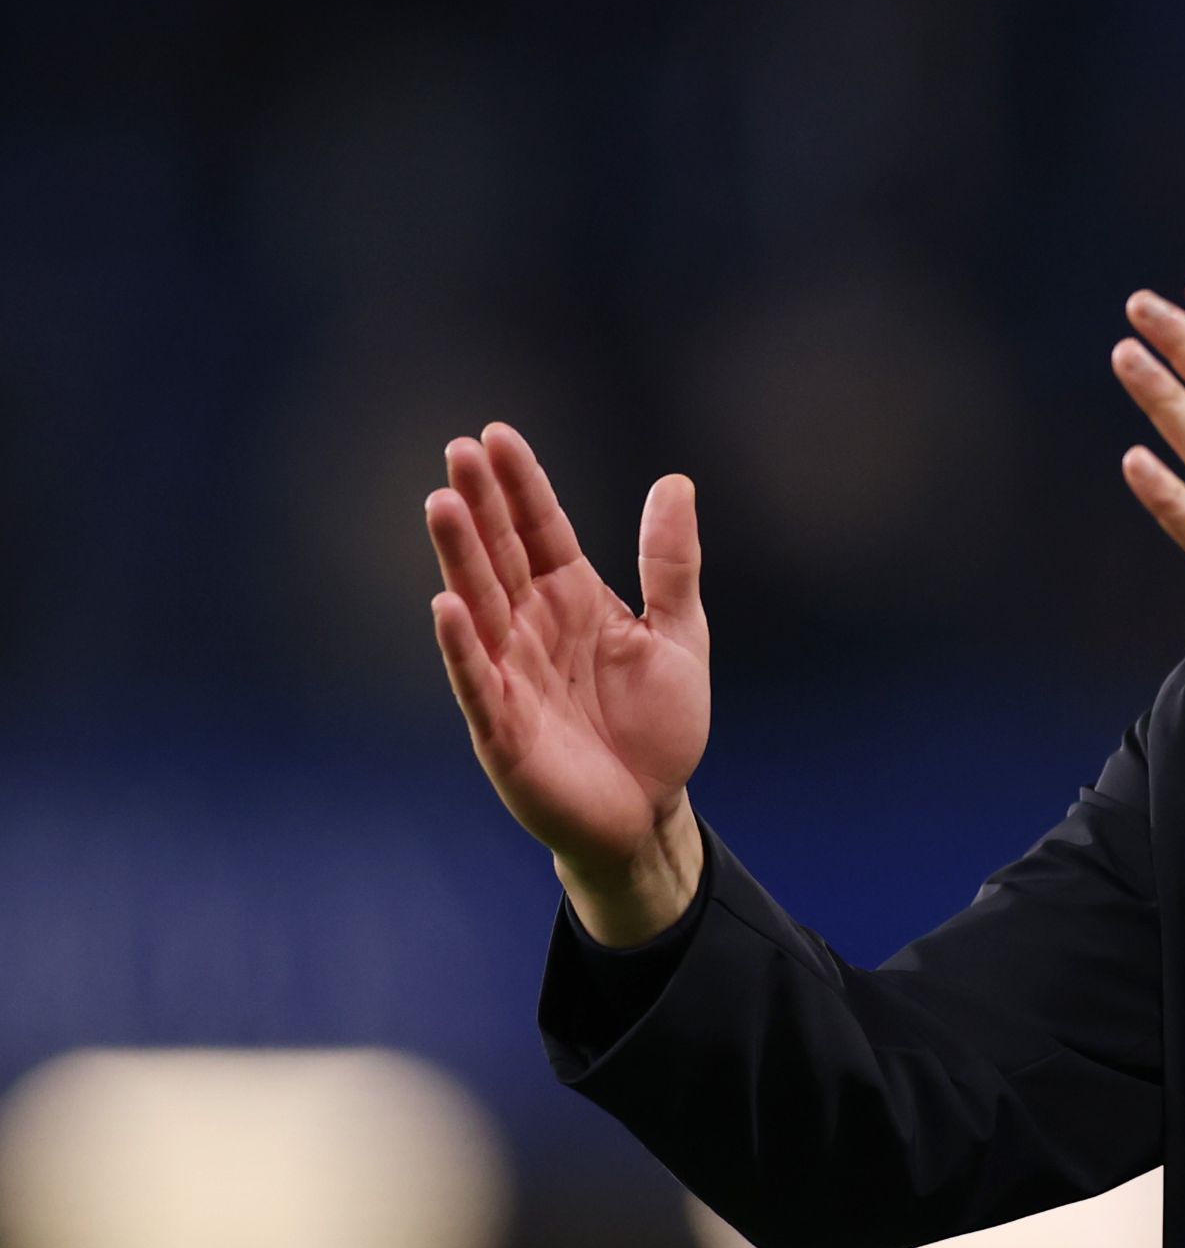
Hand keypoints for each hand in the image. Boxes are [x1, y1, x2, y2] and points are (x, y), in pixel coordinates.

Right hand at [423, 422, 709, 940]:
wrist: (649, 811)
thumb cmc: (658, 724)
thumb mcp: (680, 634)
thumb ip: (671, 564)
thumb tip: (675, 481)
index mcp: (573, 599)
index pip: (540, 530)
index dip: (520, 486)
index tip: (496, 436)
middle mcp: (533, 628)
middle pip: (501, 556)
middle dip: (480, 507)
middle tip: (458, 453)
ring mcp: (512, 674)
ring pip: (480, 606)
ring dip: (460, 558)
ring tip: (441, 506)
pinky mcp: (503, 729)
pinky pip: (478, 681)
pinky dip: (463, 646)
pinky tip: (446, 605)